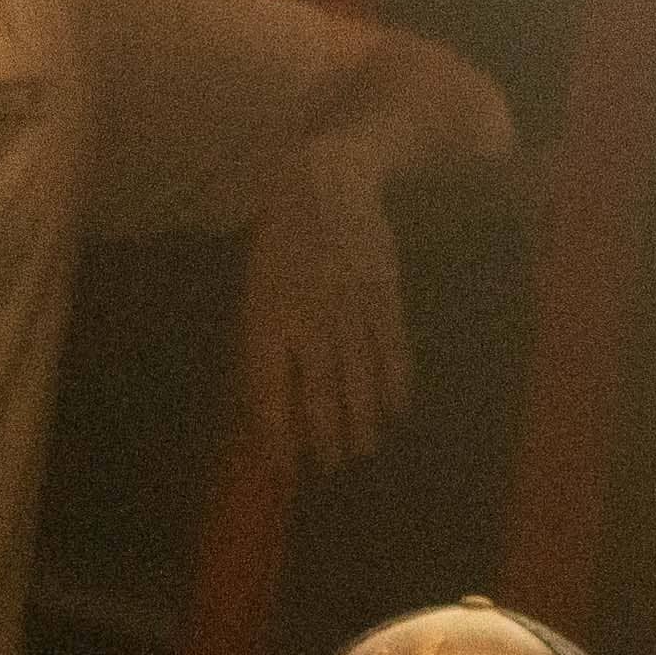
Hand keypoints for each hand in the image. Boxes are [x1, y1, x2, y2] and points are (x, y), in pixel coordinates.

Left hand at [235, 157, 415, 473]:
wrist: (325, 185)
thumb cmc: (282, 242)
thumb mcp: (258, 290)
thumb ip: (266, 343)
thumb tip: (273, 399)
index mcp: (267, 320)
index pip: (270, 394)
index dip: (279, 436)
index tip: (287, 469)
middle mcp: (308, 323)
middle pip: (320, 396)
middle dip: (328, 438)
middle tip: (336, 467)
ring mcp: (348, 311)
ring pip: (359, 380)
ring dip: (363, 420)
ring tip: (365, 450)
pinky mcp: (382, 297)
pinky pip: (391, 351)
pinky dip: (396, 384)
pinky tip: (397, 409)